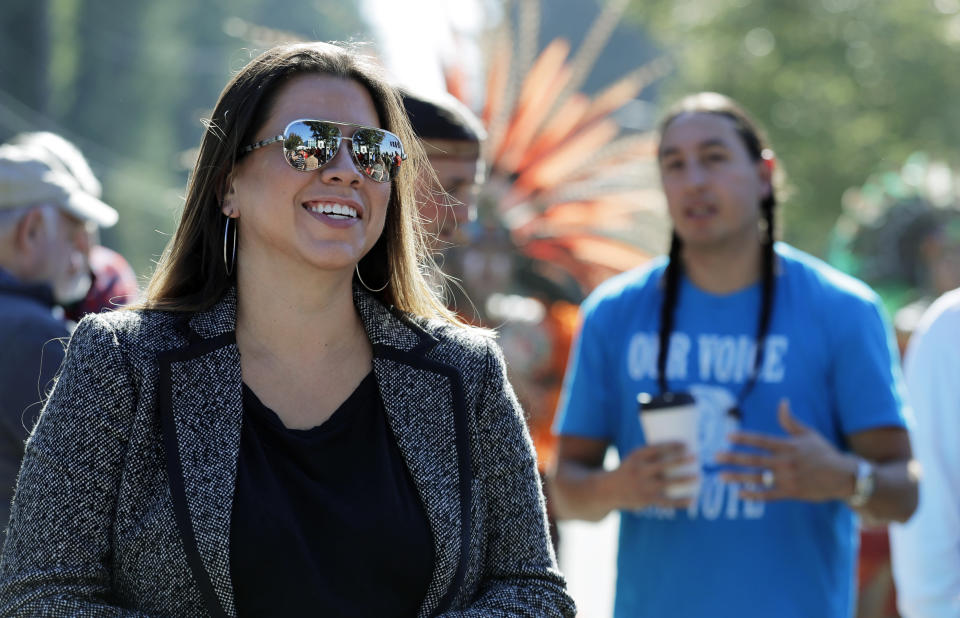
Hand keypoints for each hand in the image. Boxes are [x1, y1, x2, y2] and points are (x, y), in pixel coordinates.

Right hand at [610, 441, 697, 509]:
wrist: (608, 490)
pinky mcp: (647, 500)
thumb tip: (679, 452)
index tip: (686, 444)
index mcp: (636, 457)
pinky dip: (681, 502)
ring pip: (667, 483)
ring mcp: (643, 486)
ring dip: (683, 480)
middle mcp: (639, 471)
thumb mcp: (634, 458)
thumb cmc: (628, 470)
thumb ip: (652, 455)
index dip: (672, 446)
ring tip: (697, 477)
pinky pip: (667, 501)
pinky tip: (693, 500)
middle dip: (680, 460)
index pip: (656, 448)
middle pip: (663, 465)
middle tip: (695, 457)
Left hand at [716, 399, 855, 501]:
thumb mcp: (808, 434)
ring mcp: (789, 479)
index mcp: (789, 446)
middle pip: (755, 459)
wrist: (844, 477)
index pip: (762, 440)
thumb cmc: (824, 453)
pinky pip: (769, 495)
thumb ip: (790, 421)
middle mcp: (787, 462)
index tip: (728, 437)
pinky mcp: (792, 493)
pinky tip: (740, 494)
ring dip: (738, 477)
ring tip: (721, 477)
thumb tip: (782, 402)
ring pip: (758, 478)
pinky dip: (755, 495)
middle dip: (733, 458)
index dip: (745, 438)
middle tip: (715, 457)